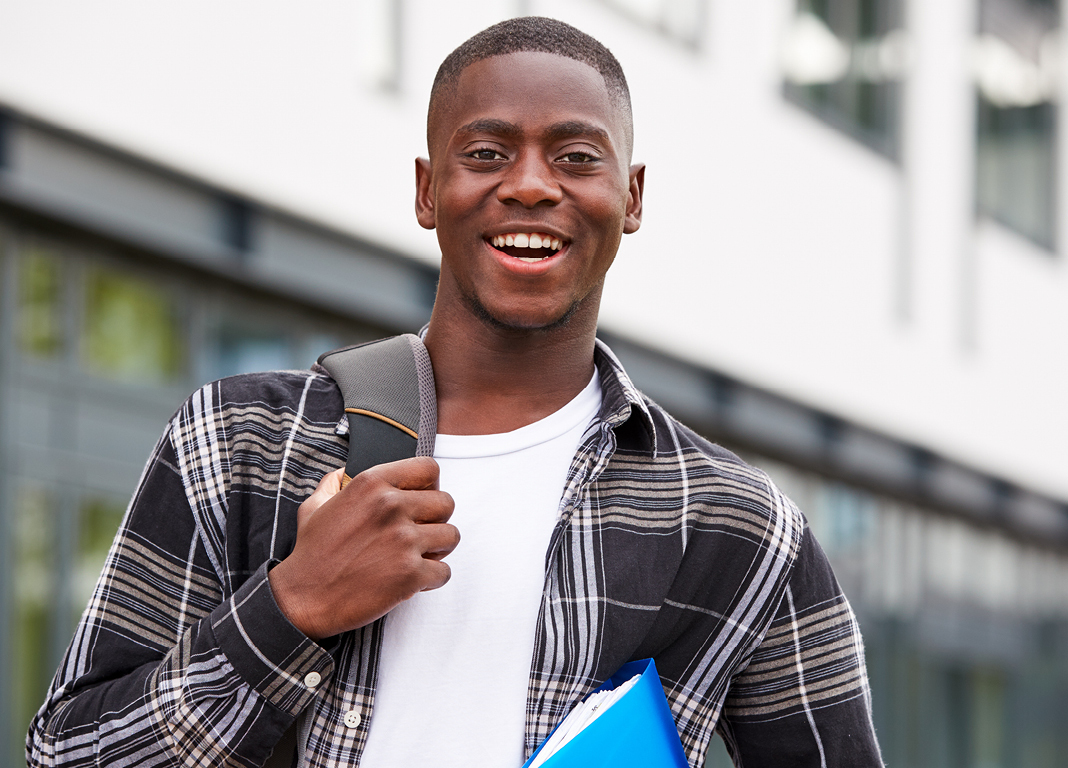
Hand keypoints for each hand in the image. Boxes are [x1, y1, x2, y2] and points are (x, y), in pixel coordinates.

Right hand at [268, 457, 457, 638]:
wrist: (303, 598)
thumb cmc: (311, 554)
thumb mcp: (315, 506)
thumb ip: (334, 484)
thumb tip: (343, 473)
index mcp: (372, 484)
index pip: (428, 469)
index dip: (430, 485)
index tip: (423, 501)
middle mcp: (391, 506)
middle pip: (445, 503)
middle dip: (436, 520)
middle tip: (420, 535)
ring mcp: (404, 540)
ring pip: (451, 536)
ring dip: (438, 549)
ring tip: (418, 557)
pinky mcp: (411, 574)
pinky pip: (444, 571)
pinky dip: (432, 578)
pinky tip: (413, 580)